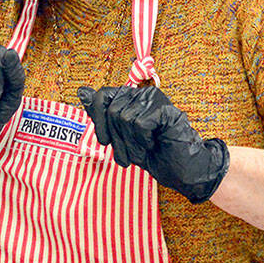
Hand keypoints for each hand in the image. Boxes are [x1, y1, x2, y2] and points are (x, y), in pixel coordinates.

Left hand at [77, 86, 229, 203]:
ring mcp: (155, 99)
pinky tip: (154, 143)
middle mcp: (142, 94)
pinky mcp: (166, 109)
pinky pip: (140, 123)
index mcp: (129, 98)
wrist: (182, 171)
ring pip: (125, 118)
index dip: (98, 122)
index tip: (105, 142)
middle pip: (112, 111)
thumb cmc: (153, 155)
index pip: (102, 97)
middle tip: (133, 152)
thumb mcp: (120, 137)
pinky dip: (143, 140)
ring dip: (132, 143)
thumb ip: (102, 114)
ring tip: (145, 149)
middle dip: (118, 139)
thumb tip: (81, 92)